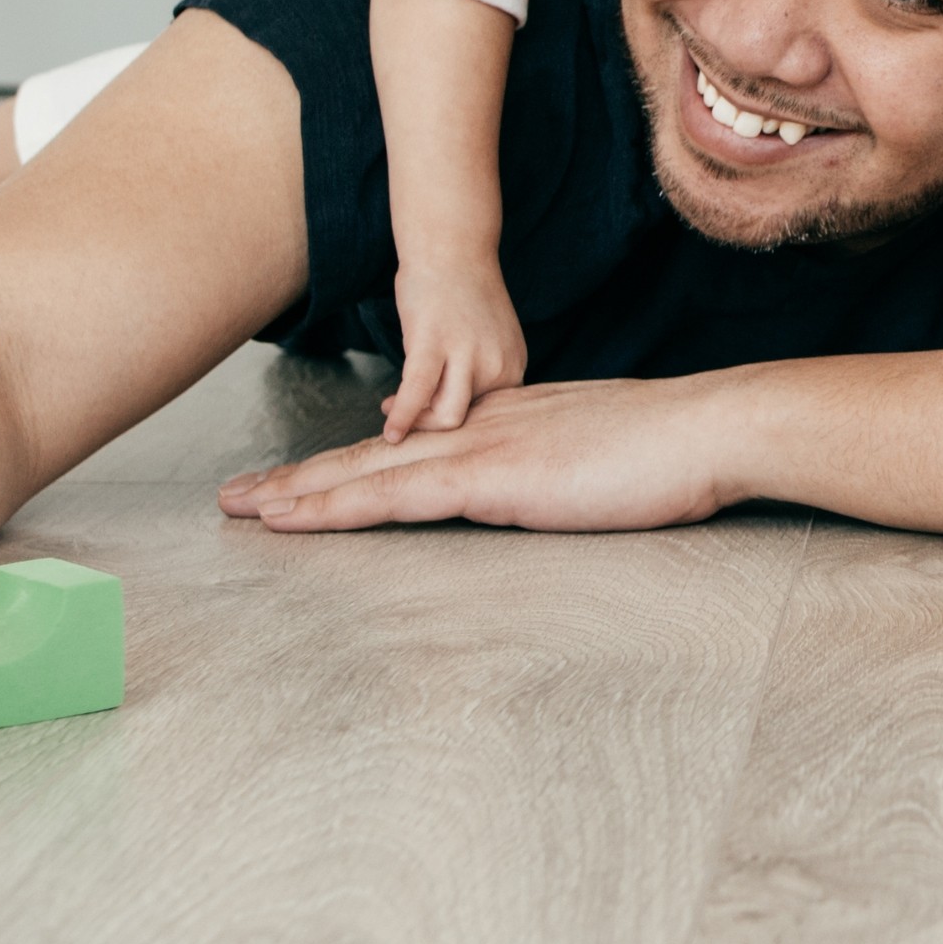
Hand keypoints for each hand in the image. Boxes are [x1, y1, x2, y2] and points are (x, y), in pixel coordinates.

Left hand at [222, 378, 737, 534]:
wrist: (705, 430)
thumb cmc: (673, 452)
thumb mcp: (602, 458)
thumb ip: (561, 469)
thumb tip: (547, 483)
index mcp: (504, 425)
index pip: (410, 448)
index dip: (351, 465)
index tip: (306, 482)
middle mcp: (477, 429)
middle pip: (369, 455)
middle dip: (299, 479)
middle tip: (236, 495)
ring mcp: (479, 450)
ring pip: (365, 472)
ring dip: (295, 493)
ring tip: (238, 508)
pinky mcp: (488, 479)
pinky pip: (392, 496)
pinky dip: (334, 506)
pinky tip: (290, 518)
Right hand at [383, 244, 533, 438]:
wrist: (451, 247)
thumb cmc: (462, 292)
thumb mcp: (487, 339)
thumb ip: (479, 371)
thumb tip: (448, 405)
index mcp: (513, 365)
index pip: (490, 416)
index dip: (456, 420)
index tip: (431, 413)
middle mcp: (498, 365)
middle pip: (468, 421)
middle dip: (432, 424)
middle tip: (406, 413)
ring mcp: (468, 355)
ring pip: (447, 417)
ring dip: (417, 422)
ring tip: (390, 409)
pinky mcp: (434, 344)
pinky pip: (417, 393)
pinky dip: (402, 417)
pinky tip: (389, 431)